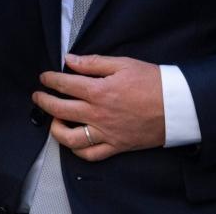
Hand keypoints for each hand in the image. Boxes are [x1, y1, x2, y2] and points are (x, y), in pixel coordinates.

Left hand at [32, 54, 164, 160]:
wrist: (177, 106)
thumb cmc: (153, 82)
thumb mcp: (124, 64)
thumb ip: (93, 63)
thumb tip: (70, 60)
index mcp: (100, 91)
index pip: (66, 85)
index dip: (51, 80)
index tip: (44, 77)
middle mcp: (99, 114)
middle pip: (61, 110)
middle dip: (44, 102)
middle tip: (38, 96)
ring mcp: (106, 133)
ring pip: (71, 138)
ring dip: (56, 129)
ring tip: (52, 121)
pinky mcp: (115, 146)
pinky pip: (90, 154)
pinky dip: (77, 150)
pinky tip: (73, 141)